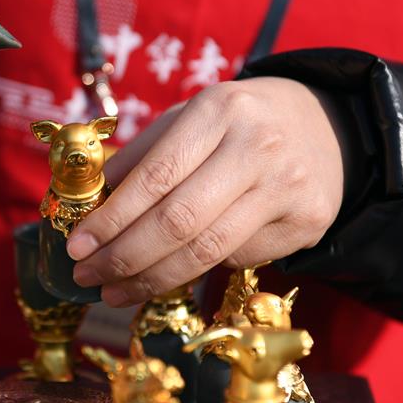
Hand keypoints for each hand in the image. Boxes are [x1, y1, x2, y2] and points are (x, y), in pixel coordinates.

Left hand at [66, 77, 346, 306]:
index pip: (156, 176)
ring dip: (152, 279)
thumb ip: (142, 155)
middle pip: (179, 221)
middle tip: (88, 277)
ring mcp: (288, 188)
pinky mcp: (309, 222)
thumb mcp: (189, 118)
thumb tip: (93, 204)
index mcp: (218, 111)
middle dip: (124, 256)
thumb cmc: (237, 123)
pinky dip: (197, 269)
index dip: (112, 218)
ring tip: (114, 291)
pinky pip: (238, 259)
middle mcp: (258, 148)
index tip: (77, 246)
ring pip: (208, 251)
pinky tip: (174, 269)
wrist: (325, 126)